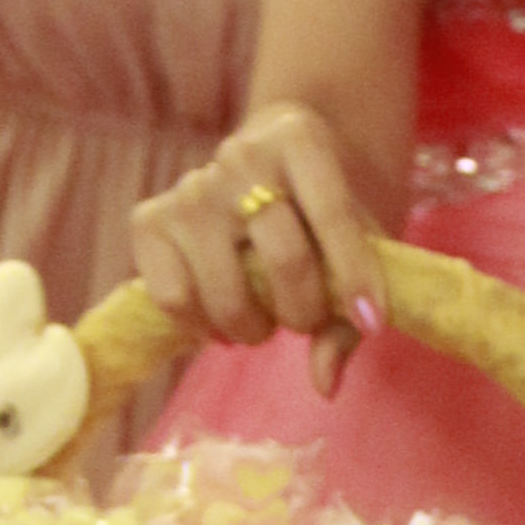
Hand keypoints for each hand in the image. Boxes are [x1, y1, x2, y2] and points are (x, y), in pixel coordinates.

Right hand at [129, 103, 387, 393]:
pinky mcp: (150, 218)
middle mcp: (239, 155)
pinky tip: (221, 319)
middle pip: (284, 259)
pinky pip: (172, 297)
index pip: (333, 214)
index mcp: (300, 139)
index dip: (354, 275)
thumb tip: (325, 384)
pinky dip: (200, 325)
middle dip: (304, 311)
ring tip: (262, 322)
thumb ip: (347, 310)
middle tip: (304, 319)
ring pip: (226, 291)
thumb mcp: (358, 237)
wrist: (273, 165)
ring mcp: (190, 187)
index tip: (374, 322)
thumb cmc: (326, 209)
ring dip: (252, 328)